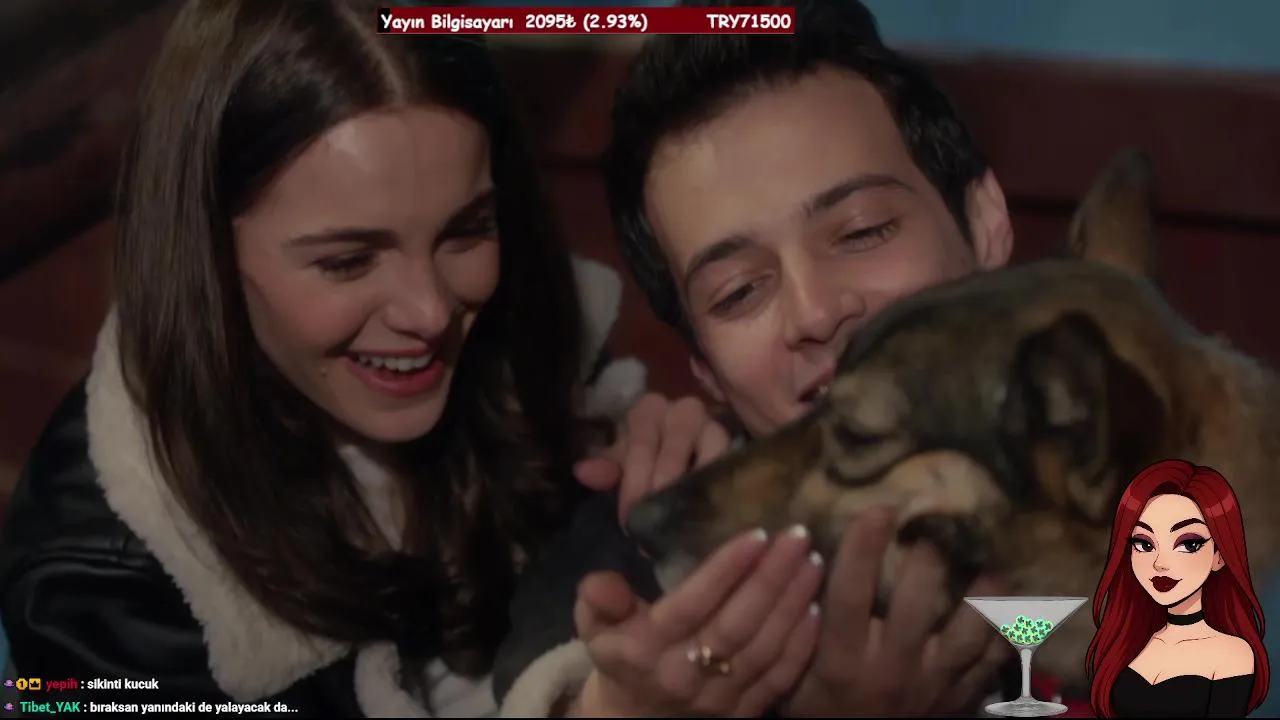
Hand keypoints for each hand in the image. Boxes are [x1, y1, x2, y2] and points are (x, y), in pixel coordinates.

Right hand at [571, 526, 822, 716]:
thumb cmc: (621, 656)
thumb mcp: (596, 628)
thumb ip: (598, 601)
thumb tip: (600, 581)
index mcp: (645, 650)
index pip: (690, 606)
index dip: (724, 570)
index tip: (755, 534)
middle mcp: (684, 676)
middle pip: (736, 625)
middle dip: (771, 578)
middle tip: (798, 535)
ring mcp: (718, 700)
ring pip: (764, 649)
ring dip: (793, 604)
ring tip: (813, 560)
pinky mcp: (743, 714)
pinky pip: (778, 679)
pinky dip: (801, 644)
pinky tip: (817, 608)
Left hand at [574, 393, 731, 521]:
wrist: (688, 448)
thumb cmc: (649, 455)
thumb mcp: (626, 459)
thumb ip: (607, 468)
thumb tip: (582, 472)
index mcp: (649, 410)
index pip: (639, 447)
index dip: (633, 486)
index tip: (629, 523)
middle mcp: (683, 409)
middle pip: (674, 449)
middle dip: (663, 490)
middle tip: (657, 529)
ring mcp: (715, 423)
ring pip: (710, 449)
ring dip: (697, 487)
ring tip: (687, 521)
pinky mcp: (737, 442)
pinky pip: (732, 461)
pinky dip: (722, 485)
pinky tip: (714, 513)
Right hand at [785, 508, 1011, 715]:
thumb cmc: (819, 711)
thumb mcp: (795, 675)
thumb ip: (799, 626)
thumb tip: (805, 562)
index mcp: (844, 662)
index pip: (850, 596)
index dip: (863, 549)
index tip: (877, 506)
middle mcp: (891, 670)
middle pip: (917, 607)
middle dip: (928, 559)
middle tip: (934, 524)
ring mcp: (932, 687)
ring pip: (968, 635)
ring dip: (983, 595)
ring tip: (989, 563)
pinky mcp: (960, 700)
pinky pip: (992, 664)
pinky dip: (1006, 634)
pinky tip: (1014, 606)